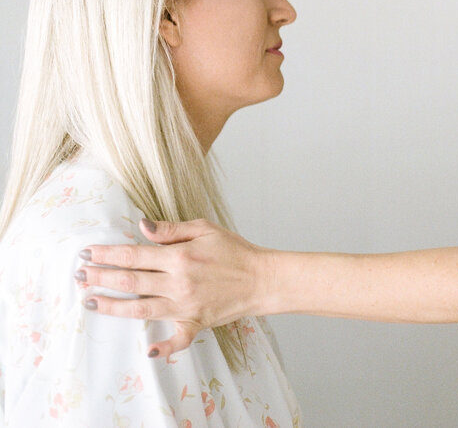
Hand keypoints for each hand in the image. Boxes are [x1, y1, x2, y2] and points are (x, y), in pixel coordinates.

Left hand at [76, 218, 272, 359]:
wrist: (261, 278)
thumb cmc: (234, 249)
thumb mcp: (204, 228)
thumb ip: (171, 229)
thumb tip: (142, 226)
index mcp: (180, 256)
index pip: (134, 255)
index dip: (108, 254)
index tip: (89, 252)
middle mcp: (178, 283)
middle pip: (131, 282)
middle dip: (101, 278)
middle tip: (79, 275)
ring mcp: (186, 306)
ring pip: (141, 310)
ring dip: (113, 306)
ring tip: (91, 301)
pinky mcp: (196, 323)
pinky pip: (177, 340)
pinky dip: (163, 347)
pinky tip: (147, 350)